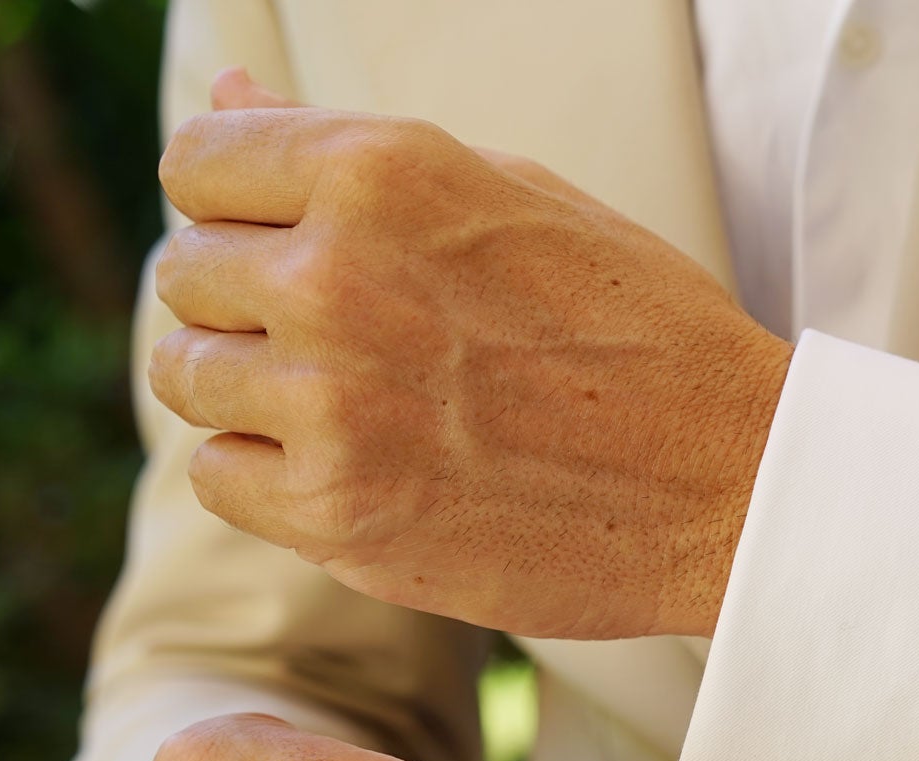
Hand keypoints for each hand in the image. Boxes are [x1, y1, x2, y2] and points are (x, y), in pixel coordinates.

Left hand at [149, 70, 790, 639]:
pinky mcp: (337, 513)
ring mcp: (332, 401)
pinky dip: (271, 475)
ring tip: (358, 406)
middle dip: (248, 300)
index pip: (197, 157)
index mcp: (383, 171)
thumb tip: (229, 89)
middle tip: (350, 341)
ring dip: (254, 390)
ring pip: (188, 375)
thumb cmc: (644, 333)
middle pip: (186, 271)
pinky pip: (219, 475)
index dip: (236, 202)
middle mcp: (337, 276)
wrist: (733, 484)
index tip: (287, 244)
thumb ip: (357, 154)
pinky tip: (359, 466)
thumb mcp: (517, 196)